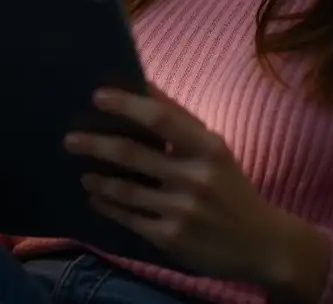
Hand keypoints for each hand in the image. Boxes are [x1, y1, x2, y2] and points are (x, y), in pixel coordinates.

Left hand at [64, 86, 329, 294]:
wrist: (262, 243)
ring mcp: (181, 210)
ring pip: (124, 190)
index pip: (160, 118)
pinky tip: (96, 199)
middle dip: (95, 144)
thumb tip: (143, 90)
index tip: (97, 96)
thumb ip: (183, 125)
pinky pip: (128, 218)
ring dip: (97, 179)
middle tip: (70, 139)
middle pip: (132, 154)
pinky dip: (107, 206)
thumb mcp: (217, 152)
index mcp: (208, 148)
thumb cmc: (233, 189)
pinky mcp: (170, 237)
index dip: (126, 105)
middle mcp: (194, 177)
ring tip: (84, 173)